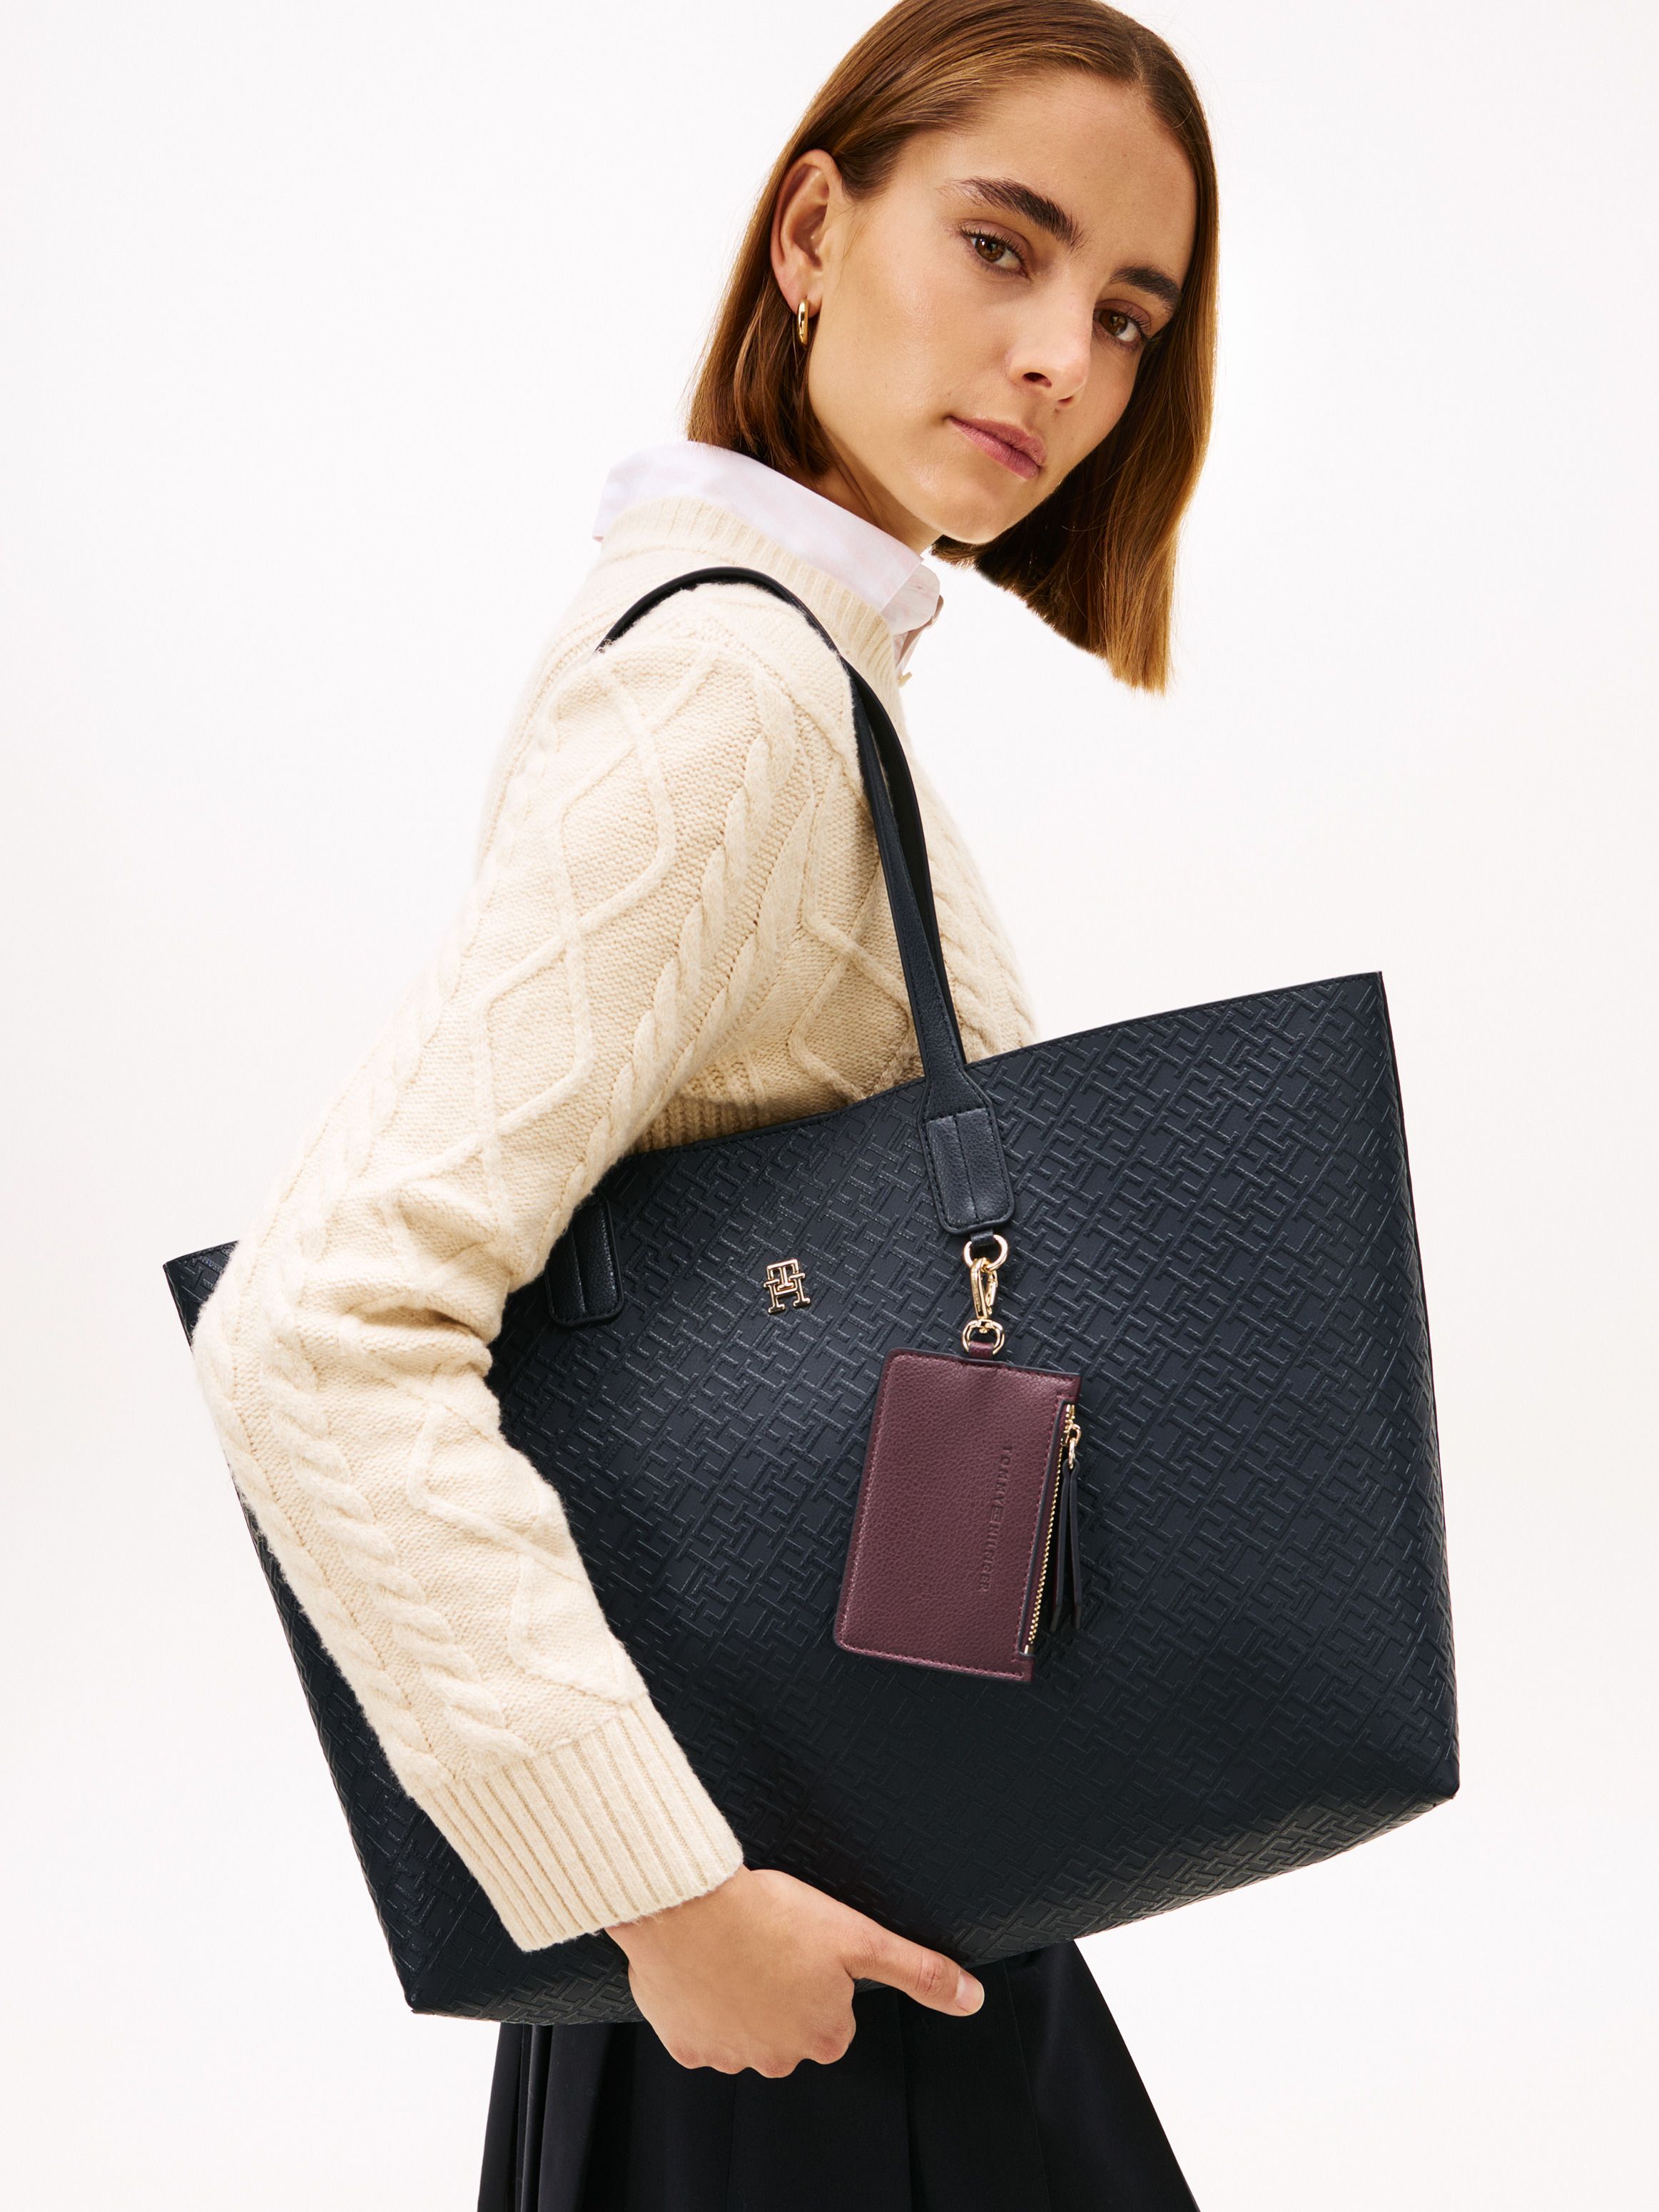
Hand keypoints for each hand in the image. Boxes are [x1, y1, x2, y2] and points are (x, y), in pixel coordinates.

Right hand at [606, 1865, 983, 2074]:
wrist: (690, 1907)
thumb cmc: (771, 1916)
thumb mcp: (859, 1938)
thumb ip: (918, 1971)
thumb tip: (969, 1999)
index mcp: (823, 2036)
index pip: (835, 2017)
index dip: (823, 1976)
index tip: (806, 1945)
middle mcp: (778, 2057)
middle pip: (790, 2025)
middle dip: (783, 1988)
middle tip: (772, 1941)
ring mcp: (728, 2054)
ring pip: (743, 2025)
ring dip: (742, 1993)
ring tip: (738, 1946)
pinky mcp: (685, 2043)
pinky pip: (698, 2024)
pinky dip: (702, 1998)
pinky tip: (706, 1963)